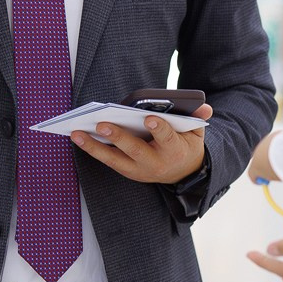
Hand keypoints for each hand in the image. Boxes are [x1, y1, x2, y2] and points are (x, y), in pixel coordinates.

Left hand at [72, 104, 212, 183]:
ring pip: (115, 159)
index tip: (149, 118)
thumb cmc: (185, 145)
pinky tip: (78, 137)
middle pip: (135, 151)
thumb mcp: (196, 132)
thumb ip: (197, 119)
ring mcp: (139, 171)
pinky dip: (93, 150)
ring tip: (77, 133)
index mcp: (175, 151)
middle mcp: (155, 164)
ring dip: (95, 147)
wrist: (182, 173)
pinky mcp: (127, 171)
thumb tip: (205, 108)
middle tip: (102, 124)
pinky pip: (108, 161)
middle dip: (118, 137)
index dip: (159, 129)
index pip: (168, 139)